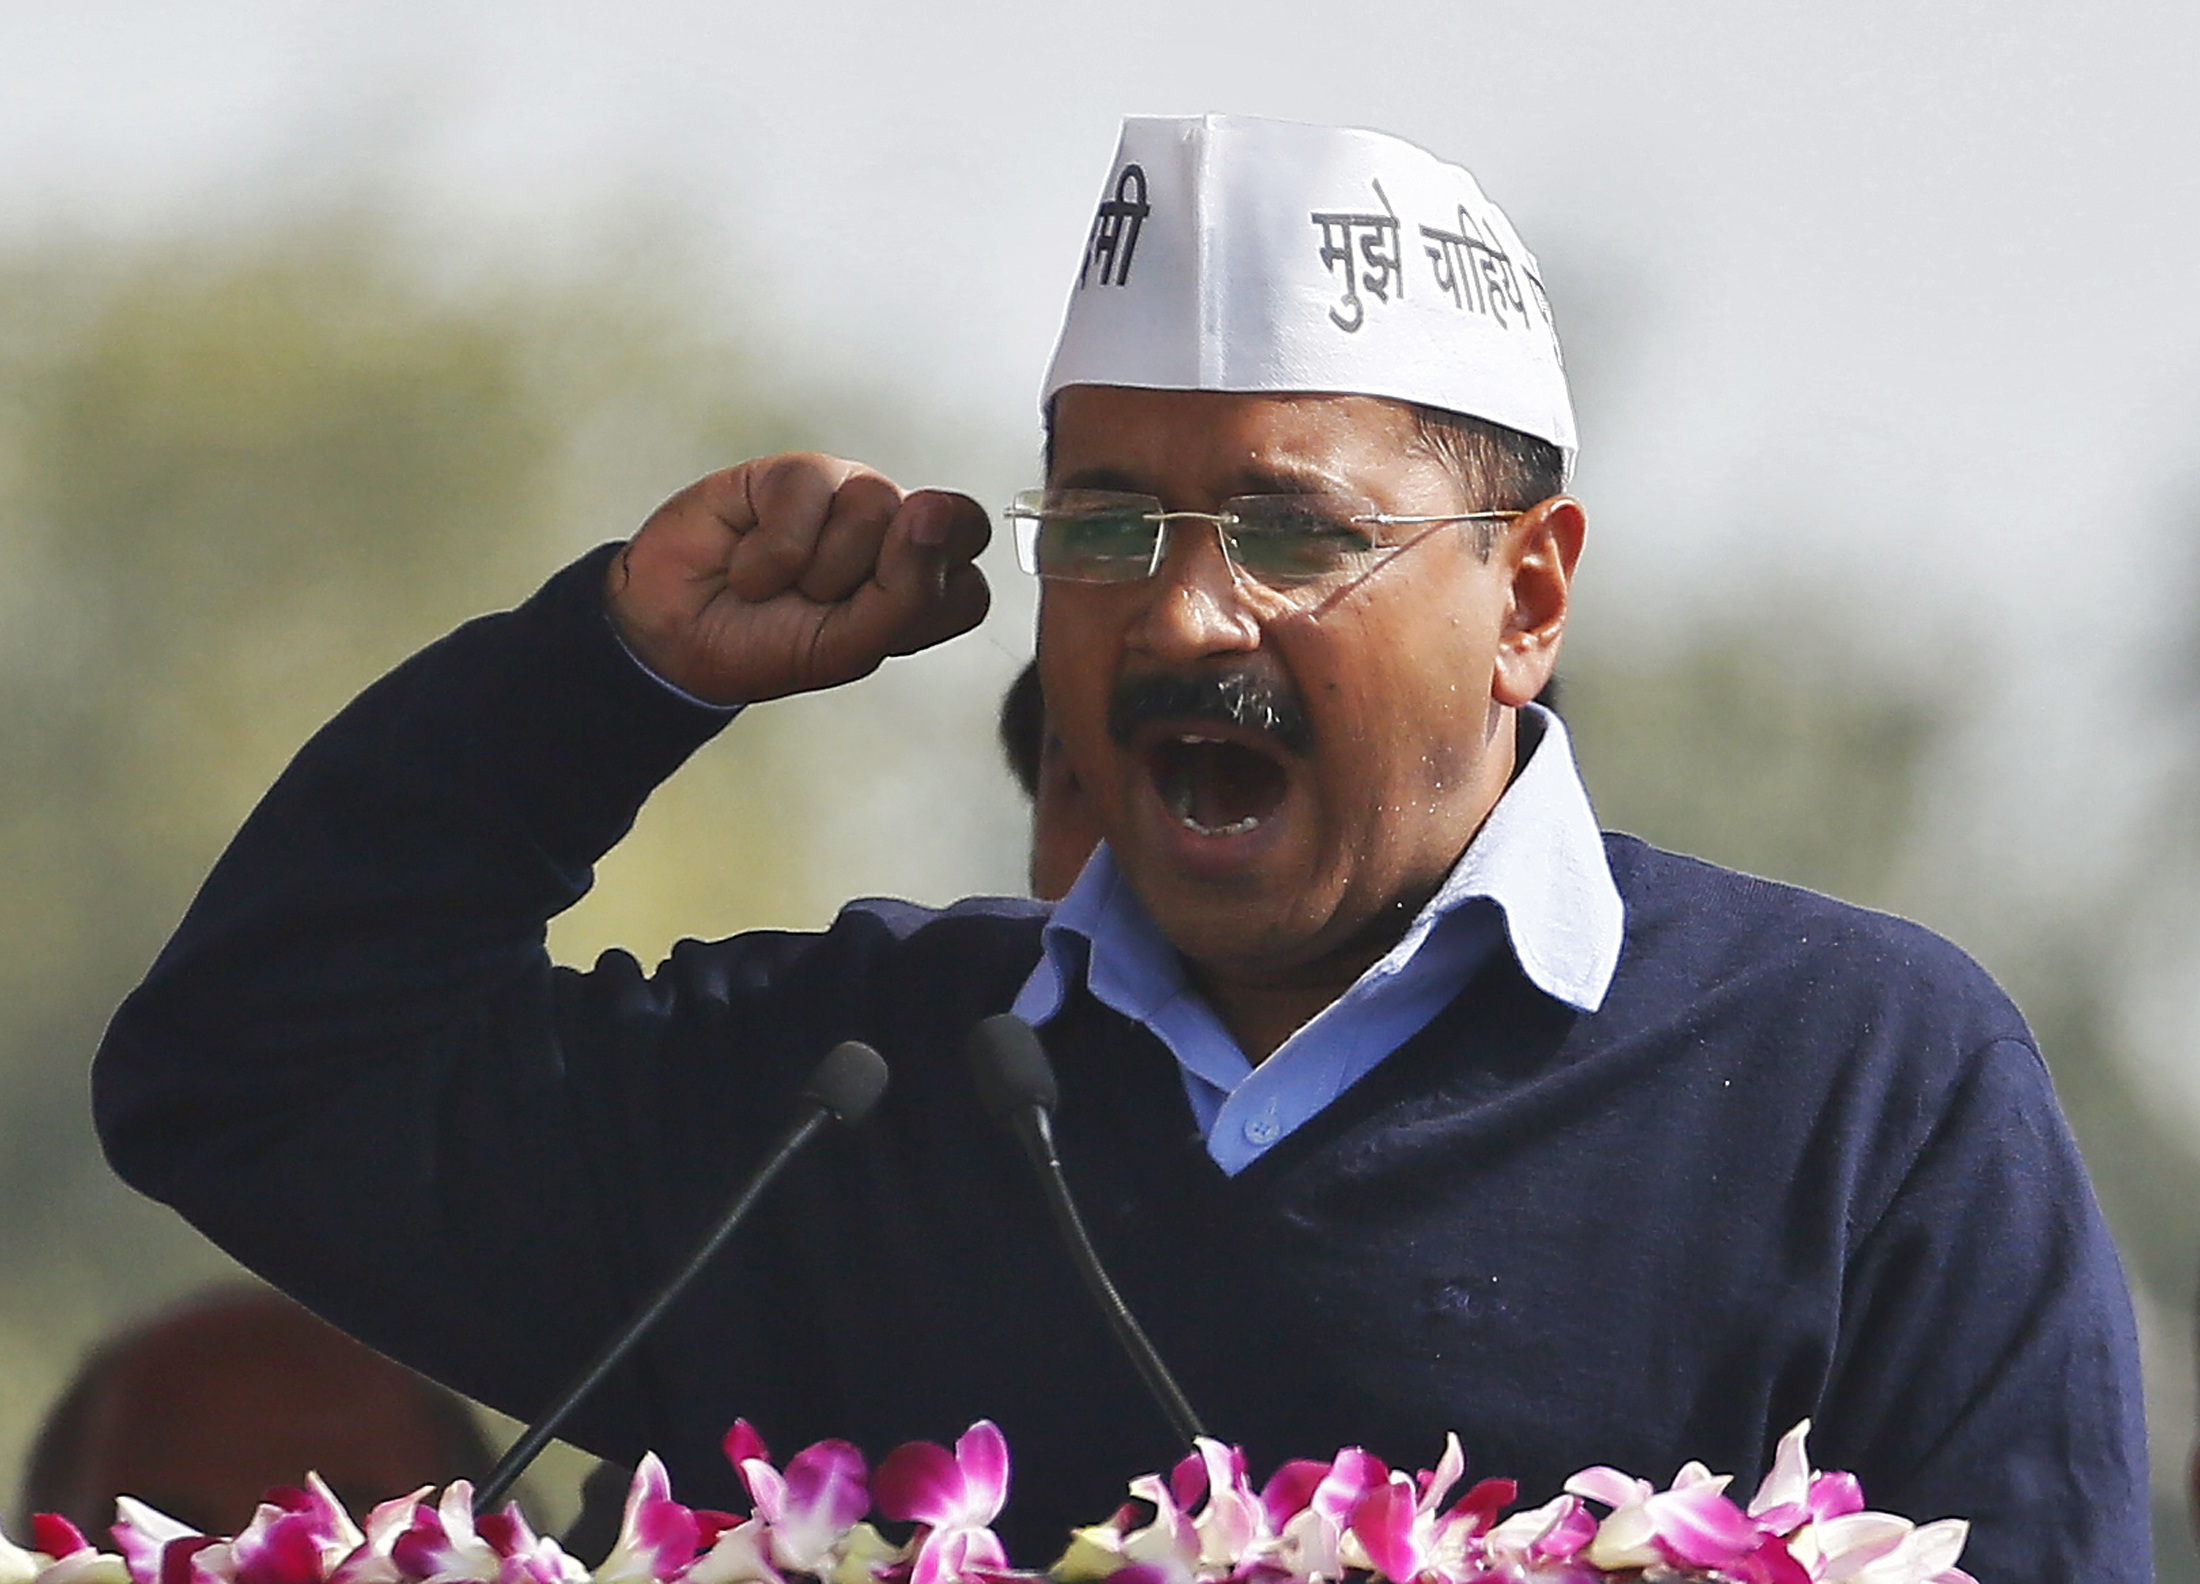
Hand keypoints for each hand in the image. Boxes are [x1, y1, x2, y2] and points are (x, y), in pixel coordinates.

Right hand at [605, 454, 990, 705]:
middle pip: (949, 527)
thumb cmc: (768, 645)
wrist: (675, 637)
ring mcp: (851, 494)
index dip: (918, 610)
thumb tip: (936, 508)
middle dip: (884, 576)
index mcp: (923, 582)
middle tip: (828, 602)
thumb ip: (911, 593)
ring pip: (878, 508)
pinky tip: (747, 561)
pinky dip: (772, 548)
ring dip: (817, 569)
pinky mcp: (798, 472)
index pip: (970, 585)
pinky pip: (811, 494)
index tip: (862, 630)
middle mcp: (897, 532)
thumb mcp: (848, 647)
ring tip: (780, 584)